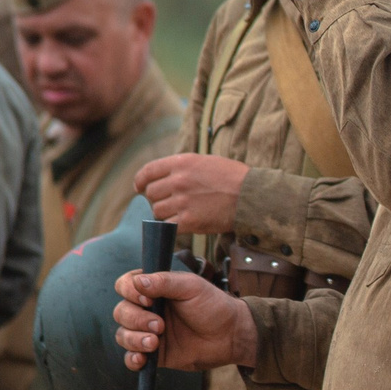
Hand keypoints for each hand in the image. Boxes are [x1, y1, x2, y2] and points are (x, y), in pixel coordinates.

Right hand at [114, 269, 255, 370]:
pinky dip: (132, 359)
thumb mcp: (191, 287)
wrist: (230, 335)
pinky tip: (142, 359)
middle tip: (160, 325)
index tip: (148, 300)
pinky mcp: (154, 354)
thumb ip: (164, 282)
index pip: (124, 286)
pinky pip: (131, 358)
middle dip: (136, 319)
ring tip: (155, 342)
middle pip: (121, 312)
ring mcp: (148, 332)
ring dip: (134, 339)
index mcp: (153, 289)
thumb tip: (137, 282)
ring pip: (123, 335)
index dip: (129, 292)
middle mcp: (147, 310)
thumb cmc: (213, 305)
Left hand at [135, 152, 250, 234]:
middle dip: (156, 199)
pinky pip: (168, 226)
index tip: (139, 188)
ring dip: (164, 214)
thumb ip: (183, 167)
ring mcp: (182, 201)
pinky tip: (182, 225)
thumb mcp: (205, 161)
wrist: (251, 196)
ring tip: (178, 213)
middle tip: (168, 203)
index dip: (140, 181)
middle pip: (151, 193)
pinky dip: (172, 227)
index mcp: (182, 163)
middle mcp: (179, 180)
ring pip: (157, 211)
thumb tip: (164, 177)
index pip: (148, 171)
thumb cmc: (233, 178)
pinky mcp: (189, 221)